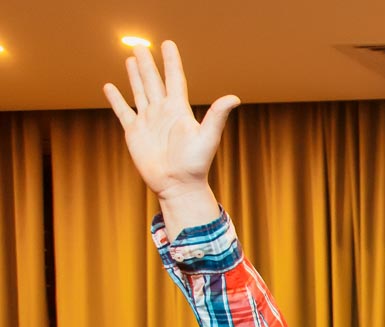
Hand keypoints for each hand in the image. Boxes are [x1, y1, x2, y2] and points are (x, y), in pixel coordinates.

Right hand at [102, 41, 237, 228]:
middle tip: (140, 45)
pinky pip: (123, 111)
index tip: (168, 43)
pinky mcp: (134, 133)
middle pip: (153, 81)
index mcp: (179, 110)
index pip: (174, 79)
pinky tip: (110, 87)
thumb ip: (217, 116)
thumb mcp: (208, 137)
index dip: (171, 61)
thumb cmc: (195, 164)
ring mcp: (148, 121)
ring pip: (139, 92)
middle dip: (147, 63)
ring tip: (131, 59)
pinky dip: (116, 99)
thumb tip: (234, 98)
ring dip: (134, 76)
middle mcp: (162, 112)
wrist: (178, 185)